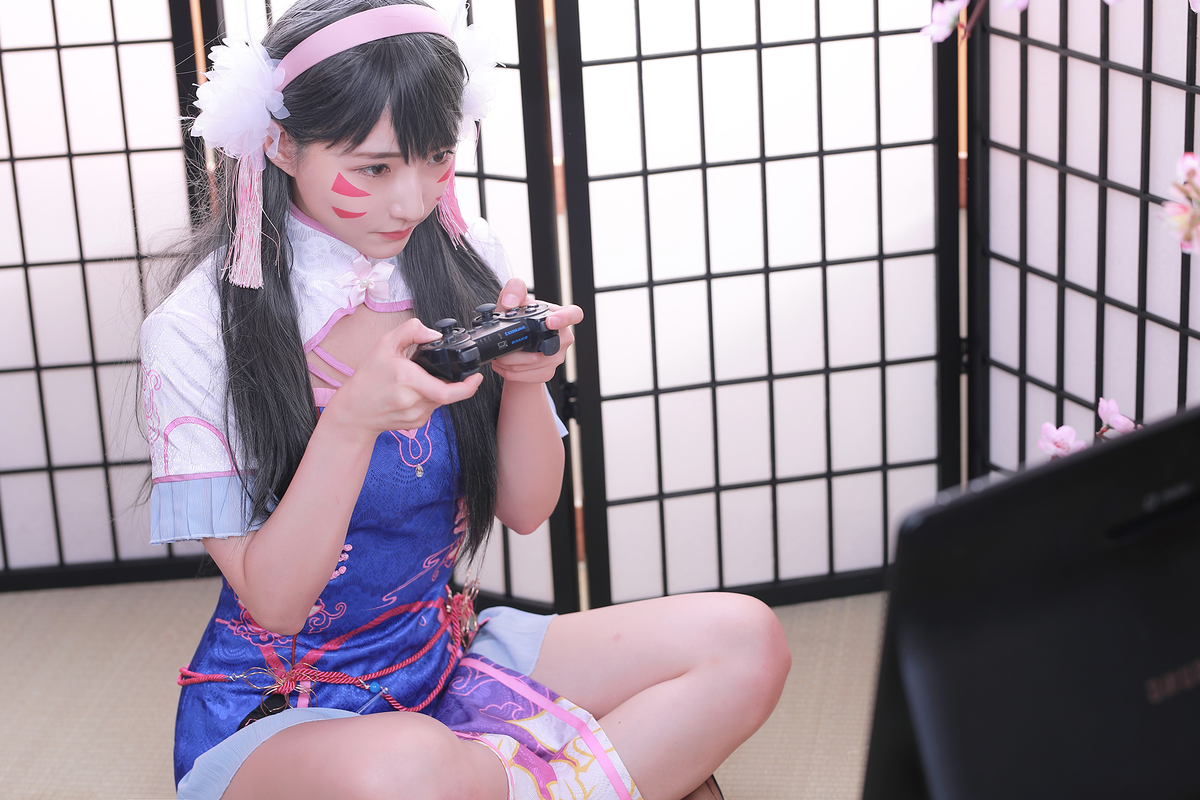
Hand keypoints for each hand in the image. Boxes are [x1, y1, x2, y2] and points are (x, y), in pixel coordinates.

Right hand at [322, 317, 483, 439]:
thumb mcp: (385, 345)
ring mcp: (416, 415)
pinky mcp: (416, 423)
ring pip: (441, 400)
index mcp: (407, 380)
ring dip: (438, 389)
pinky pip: (433, 408)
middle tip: (444, 372)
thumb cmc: (368, 378)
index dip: (468, 386)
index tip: (477, 377)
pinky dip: (430, 398)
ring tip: (419, 380)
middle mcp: (413, 401)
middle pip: (447, 392)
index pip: (447, 391)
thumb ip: (410, 331)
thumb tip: (433, 334)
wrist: (354, 412)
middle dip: (450, 381)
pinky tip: (414, 392)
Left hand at [491, 278, 583, 383]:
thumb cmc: (519, 321)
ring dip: (510, 362)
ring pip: (535, 363)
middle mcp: (562, 337)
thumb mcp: (513, 301)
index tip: (550, 322)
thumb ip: (512, 291)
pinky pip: (529, 375)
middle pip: (547, 346)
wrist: (517, 346)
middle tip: (504, 347)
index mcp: (559, 315)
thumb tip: (510, 302)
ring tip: (499, 356)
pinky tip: (503, 366)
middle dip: (520, 350)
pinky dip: (511, 372)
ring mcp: (557, 357)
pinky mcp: (548, 372)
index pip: (574, 314)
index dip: (565, 318)